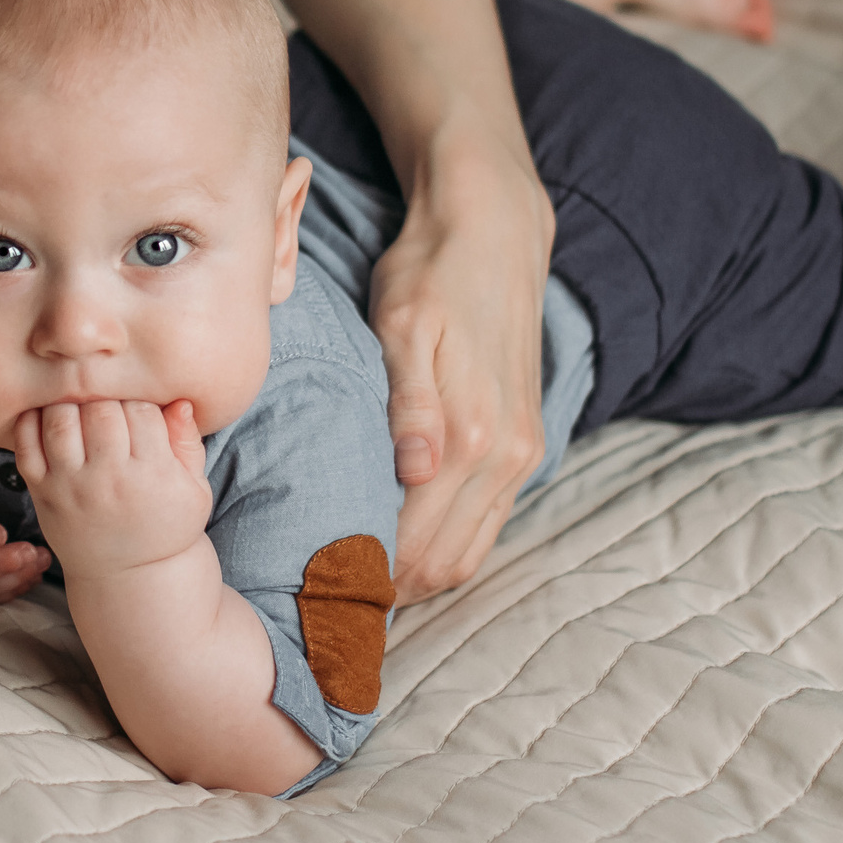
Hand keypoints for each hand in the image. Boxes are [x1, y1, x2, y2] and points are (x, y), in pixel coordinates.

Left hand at [11, 399, 211, 578]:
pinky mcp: (42, 492)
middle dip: (107, 400)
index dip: (141, 403)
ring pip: (61, 418)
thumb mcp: (195, 491)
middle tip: (110, 408)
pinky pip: (26, 443)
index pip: (142, 410)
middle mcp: (108, 480)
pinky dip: (33, 422)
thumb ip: (188, 443)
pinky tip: (50, 419)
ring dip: (71, 404)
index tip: (140, 413)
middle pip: (100, 409)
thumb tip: (179, 401)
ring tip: (82, 410)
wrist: (131, 578)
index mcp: (152, 475)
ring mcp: (70, 486)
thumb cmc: (167, 527)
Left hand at [369, 156, 552, 601]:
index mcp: (469, 435)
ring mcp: (521, 454)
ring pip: (471, 551)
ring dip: (421, 577)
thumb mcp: (405, 325)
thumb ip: (411, 403)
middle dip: (388, 591)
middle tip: (325, 607)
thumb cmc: (431, 275)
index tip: (316, 598)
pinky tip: (404, 546)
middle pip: (444, 562)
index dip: (366, 575)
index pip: (416, 542)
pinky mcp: (526, 443)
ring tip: (358, 587)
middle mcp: (505, 456)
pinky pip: (489, 522)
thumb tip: (415, 472)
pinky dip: (449, 546)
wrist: (495, 235)